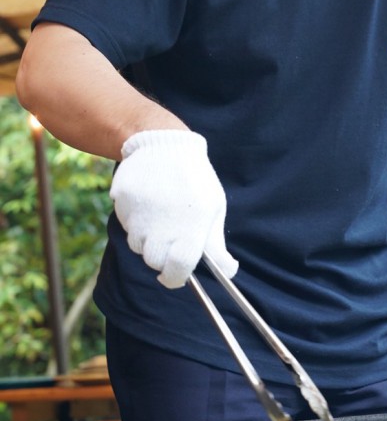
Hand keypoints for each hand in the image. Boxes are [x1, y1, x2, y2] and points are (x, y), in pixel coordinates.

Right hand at [110, 130, 238, 288]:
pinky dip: (135, 221)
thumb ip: (216, 244)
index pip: (179, 268)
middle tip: (169, 239)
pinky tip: (146, 203)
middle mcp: (163, 223)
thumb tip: (229, 273)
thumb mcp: (214, 207)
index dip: (176, 277)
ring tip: (160, 213)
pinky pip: (125, 224)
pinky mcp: (122, 203)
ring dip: (147, 238)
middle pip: (154, 261)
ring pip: (137, 244)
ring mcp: (139, 213)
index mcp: (192, 225)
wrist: (165, 143)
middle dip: (161, 258)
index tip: (176, 276)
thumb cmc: (195, 180)